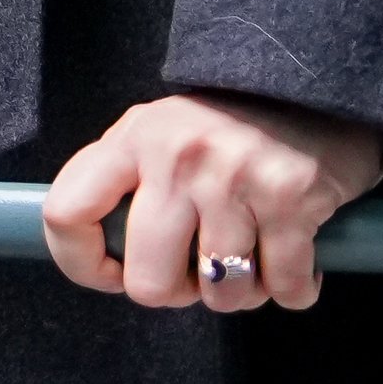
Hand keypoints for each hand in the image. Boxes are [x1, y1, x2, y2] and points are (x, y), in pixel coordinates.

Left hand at [38, 93, 382, 311]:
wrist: (317, 88)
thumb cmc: (229, 128)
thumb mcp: (159, 134)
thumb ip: (125, 185)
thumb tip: (103, 259)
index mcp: (132, 139)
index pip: (65, 214)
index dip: (81, 264)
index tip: (111, 275)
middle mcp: (175, 157)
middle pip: (148, 283)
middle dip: (178, 293)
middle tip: (198, 270)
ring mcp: (233, 178)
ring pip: (221, 295)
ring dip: (241, 291)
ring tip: (251, 255)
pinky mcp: (290, 199)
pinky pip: (284, 289)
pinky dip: (293, 288)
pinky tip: (295, 256)